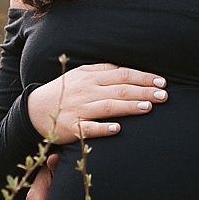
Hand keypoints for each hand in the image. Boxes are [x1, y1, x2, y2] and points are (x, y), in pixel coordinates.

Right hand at [26, 63, 166, 143]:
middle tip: (164, 96)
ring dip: (129, 106)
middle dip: (143, 91)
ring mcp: (78, 109)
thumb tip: (128, 70)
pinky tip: (117, 129)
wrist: (34, 109)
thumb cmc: (64, 91)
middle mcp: (86, 91)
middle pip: (119, 89)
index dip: (142, 77)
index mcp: (90, 76)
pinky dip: (102, 129)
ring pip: (108, 107)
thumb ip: (102, 70)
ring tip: (148, 107)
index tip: (161, 82)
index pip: (121, 74)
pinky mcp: (71, 127)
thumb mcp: (80, 74)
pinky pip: (88, 129)